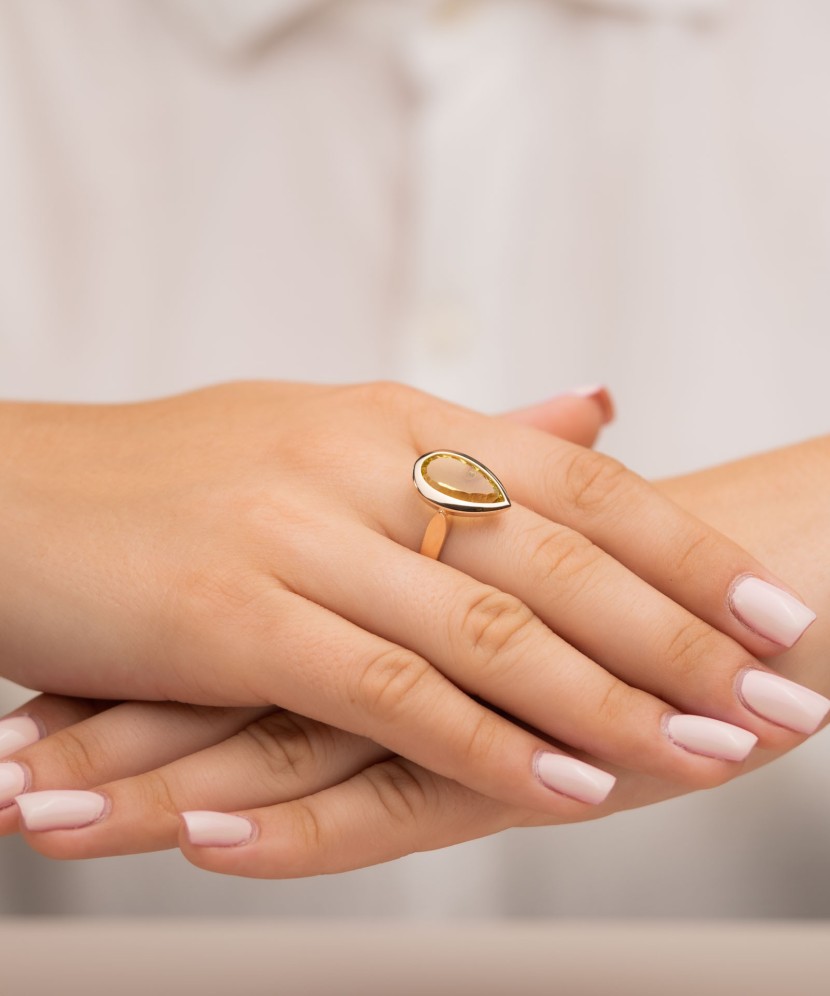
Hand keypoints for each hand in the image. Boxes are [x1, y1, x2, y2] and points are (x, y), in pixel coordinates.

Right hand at [0, 382, 819, 822]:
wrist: (8, 495)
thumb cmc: (172, 480)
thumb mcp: (328, 435)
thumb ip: (470, 437)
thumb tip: (598, 414)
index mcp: (389, 415)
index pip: (574, 480)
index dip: (682, 545)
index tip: (768, 605)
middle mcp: (357, 459)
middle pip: (558, 555)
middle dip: (686, 633)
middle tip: (786, 688)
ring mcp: (295, 536)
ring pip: (491, 629)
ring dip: (617, 702)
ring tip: (717, 752)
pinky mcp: (234, 617)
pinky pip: (392, 692)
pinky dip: (491, 745)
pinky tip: (570, 788)